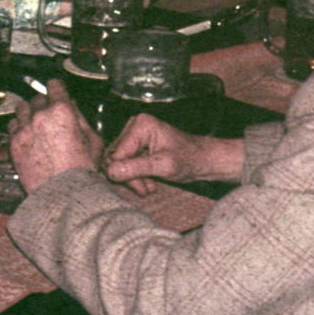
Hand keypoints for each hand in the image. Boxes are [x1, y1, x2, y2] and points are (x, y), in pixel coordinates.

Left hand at [7, 80, 101, 191]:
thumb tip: (72, 108)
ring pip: (22, 108)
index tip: (56, 92)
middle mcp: (40, 115)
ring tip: (36, 124)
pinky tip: (27, 135)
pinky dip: (19, 127)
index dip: (56, 89)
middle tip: (50, 117)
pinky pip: (12, 125)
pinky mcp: (13, 143)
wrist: (62, 194)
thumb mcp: (93, 141)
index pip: (54, 85)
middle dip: (44, 105)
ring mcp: (24, 128)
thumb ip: (81, 119)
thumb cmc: (82, 170)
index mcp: (62, 111)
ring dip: (29, 113)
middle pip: (37, 98)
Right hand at [104, 116, 244, 193]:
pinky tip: (148, 183)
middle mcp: (134, 126)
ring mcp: (135, 135)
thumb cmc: (189, 159)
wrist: (203, 161)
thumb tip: (110, 171)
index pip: (117, 153)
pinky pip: (126, 163)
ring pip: (120, 162)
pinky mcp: (136, 145)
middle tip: (145, 189)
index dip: (124, 173)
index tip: (140, 188)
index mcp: (140, 124)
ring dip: (133, 178)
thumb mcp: (164, 166)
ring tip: (148, 188)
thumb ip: (137, 168)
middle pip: (116, 157)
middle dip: (130, 177)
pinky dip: (136, 176)